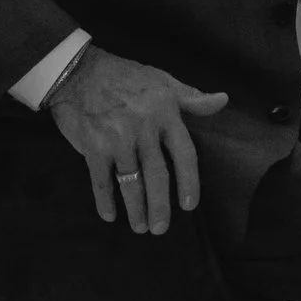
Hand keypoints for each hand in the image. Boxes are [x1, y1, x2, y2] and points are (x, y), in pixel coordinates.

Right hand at [44, 46, 222, 233]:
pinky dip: (105, 201)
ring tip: (140, 227)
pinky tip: (109, 215)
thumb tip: (223, 101)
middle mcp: (143, 128)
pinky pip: (101, 181)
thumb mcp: (162, 81)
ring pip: (131, 183)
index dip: (189, 182)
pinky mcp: (92, 147)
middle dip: (160, 206)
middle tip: (160, 228)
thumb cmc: (124, 76)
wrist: (78, 72)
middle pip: (158, 176)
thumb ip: (192, 98)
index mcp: (165, 113)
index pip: (185, 154)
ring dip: (136, 209)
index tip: (189, 205)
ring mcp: (117, 139)